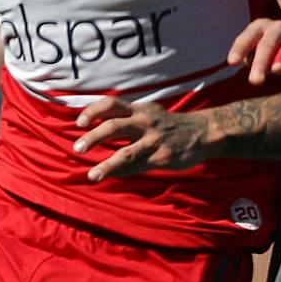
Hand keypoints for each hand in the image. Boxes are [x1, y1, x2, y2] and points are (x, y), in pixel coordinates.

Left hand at [73, 98, 213, 181]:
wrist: (203, 132)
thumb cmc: (167, 124)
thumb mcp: (147, 112)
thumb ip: (124, 116)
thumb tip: (92, 124)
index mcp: (138, 110)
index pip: (111, 104)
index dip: (92, 111)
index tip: (78, 123)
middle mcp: (144, 122)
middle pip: (114, 126)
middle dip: (93, 137)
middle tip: (77, 148)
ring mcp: (154, 140)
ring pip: (126, 153)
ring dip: (106, 165)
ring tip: (92, 175)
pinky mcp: (162, 157)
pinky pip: (138, 167)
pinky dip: (123, 173)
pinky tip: (111, 177)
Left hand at [228, 17, 280, 87]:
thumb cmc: (276, 46)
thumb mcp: (261, 47)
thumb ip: (252, 57)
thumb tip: (247, 66)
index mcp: (260, 28)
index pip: (248, 37)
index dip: (239, 49)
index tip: (232, 62)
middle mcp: (277, 28)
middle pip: (266, 45)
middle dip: (260, 63)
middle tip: (255, 81)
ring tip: (276, 70)